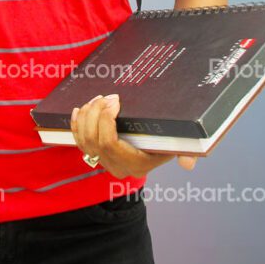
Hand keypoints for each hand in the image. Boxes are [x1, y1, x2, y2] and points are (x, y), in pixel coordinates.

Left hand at [69, 94, 198, 178]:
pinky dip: (76, 124)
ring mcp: (105, 163)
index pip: (109, 144)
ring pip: (84, 140)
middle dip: (95, 114)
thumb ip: (187, 154)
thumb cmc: (169, 142)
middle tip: (106, 96)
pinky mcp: (96, 156)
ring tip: (98, 99)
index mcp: (136, 164)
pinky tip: (79, 110)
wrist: (158, 148)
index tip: (115, 101)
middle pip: (94, 140)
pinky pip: (79, 142)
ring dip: (87, 116)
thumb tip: (188, 165)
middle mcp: (117, 167)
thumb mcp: (179, 146)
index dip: (105, 120)